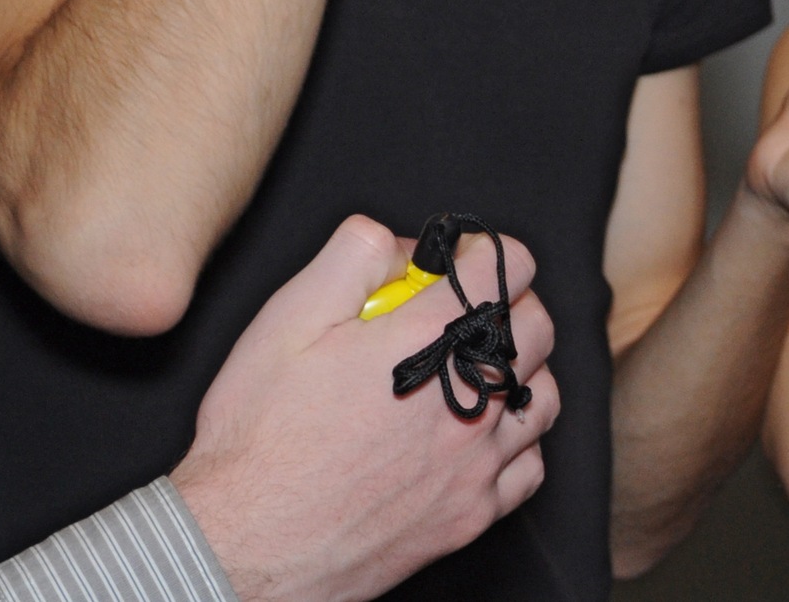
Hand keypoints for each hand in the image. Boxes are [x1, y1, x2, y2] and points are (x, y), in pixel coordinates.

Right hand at [172, 215, 561, 601]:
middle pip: (537, 328)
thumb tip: (402, 243)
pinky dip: (517, 443)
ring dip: (521, 371)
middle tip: (463, 314)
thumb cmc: (258, 437)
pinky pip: (529, 467)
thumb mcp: (287, 319)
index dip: (486, 252)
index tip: (460, 262)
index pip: (507, 269)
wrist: (245, 547)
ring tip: (474, 372)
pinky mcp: (470, 515)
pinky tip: (478, 436)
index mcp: (426, 344)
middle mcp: (464, 401)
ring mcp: (474, 464)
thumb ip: (351, 257)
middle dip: (508, 305)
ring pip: (542, 397)